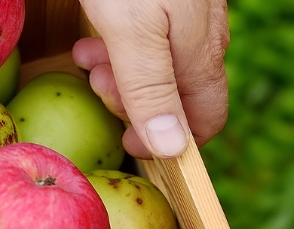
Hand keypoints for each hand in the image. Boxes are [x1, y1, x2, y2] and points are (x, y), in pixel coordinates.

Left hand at [74, 0, 228, 158]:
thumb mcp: (132, 30)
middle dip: (133, 101)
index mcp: (202, 57)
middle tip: (96, 83)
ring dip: (120, 72)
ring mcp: (191, 18)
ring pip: (161, 66)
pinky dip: (122, 45)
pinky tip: (95, 37)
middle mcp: (205, 41)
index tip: (126, 140)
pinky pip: (152, 38)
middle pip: (178, 96)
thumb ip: (151, 87)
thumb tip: (172, 149)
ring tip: (87, 58)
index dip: (168, 143)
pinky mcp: (173, 0)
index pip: (206, 121)